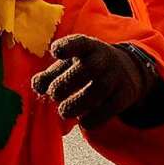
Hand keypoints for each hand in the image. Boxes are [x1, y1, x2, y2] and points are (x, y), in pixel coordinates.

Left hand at [31, 35, 156, 128]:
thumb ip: (49, 75)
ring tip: (64, 112)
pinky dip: (95, 117)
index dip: (67, 46)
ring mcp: (116, 75)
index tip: (55, 51)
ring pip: (99, 89)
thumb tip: (37, 86)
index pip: (78, 42)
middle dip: (67, 82)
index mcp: (86, 46)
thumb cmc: (85, 67)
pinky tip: (83, 121)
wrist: (126, 70)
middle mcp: (103, 58)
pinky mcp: (125, 94)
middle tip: (54, 94)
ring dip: (78, 103)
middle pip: (88, 68)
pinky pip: (110, 107)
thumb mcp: (68, 64)